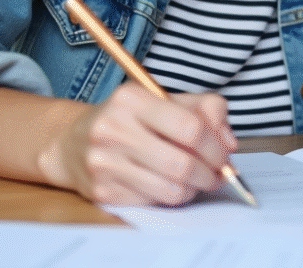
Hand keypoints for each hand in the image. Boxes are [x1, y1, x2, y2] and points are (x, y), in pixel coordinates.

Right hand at [50, 83, 237, 205]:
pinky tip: (169, 184)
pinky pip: (153, 202)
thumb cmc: (128, 119)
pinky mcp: (103, 191)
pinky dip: (170, 196)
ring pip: (171, 190)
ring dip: (194, 189)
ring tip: (196, 180)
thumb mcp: (162, 100)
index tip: (224, 154)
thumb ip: (203, 109)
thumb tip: (229, 142)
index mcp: (132, 99)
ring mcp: (105, 163)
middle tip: (218, 174)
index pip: (190, 127)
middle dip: (210, 174)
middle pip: (182, 164)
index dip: (215, 146)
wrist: (72, 142)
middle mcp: (114, 129)